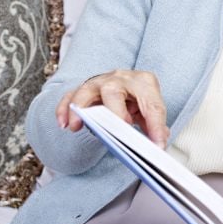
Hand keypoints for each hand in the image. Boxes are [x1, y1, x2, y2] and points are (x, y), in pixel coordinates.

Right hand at [55, 69, 169, 147]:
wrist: (123, 85)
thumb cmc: (136, 99)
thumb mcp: (149, 110)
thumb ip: (154, 126)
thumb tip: (158, 143)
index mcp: (143, 82)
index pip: (151, 104)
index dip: (155, 126)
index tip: (157, 145)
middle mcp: (121, 78)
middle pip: (113, 90)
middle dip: (114, 111)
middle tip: (117, 130)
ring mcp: (100, 82)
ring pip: (86, 90)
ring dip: (81, 110)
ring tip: (76, 126)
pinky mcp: (84, 89)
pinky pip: (70, 96)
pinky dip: (65, 109)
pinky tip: (64, 124)